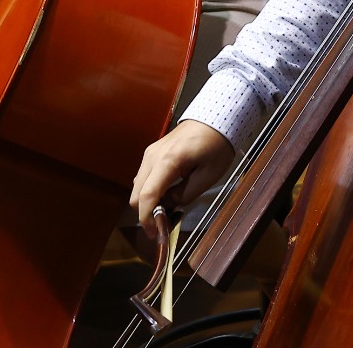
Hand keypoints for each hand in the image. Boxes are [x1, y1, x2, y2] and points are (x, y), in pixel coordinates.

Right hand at [130, 121, 235, 237]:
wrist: (214, 119)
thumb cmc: (216, 146)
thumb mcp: (208, 175)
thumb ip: (184, 195)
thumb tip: (167, 206)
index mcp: (167, 161)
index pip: (147, 195)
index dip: (148, 219)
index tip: (155, 234)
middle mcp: (152, 157)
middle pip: (136, 194)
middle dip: (146, 213)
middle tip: (164, 223)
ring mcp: (149, 153)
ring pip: (137, 187)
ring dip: (147, 202)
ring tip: (167, 209)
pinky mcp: (152, 153)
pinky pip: (144, 178)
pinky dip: (149, 191)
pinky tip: (166, 194)